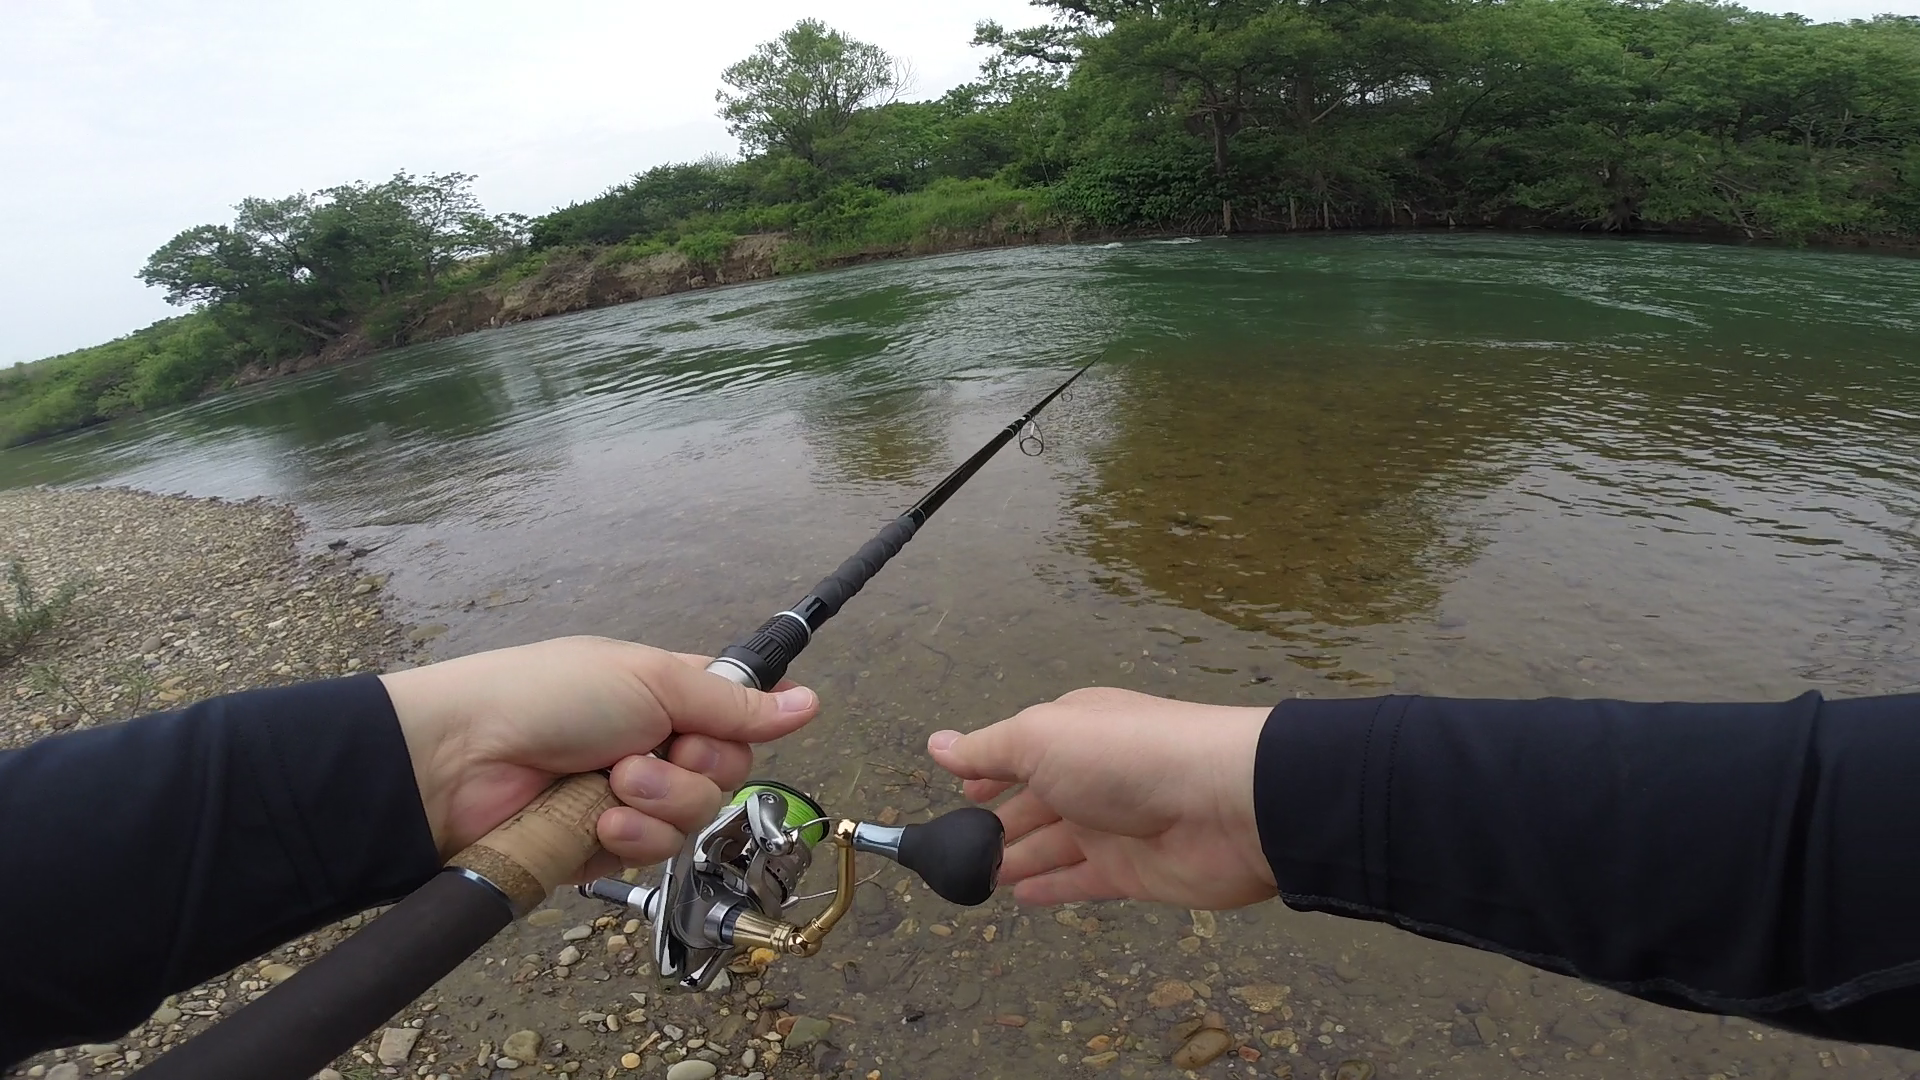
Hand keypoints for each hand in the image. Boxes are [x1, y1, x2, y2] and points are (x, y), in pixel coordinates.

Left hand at [379, 636, 819, 875]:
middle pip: (726, 772)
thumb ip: (734, 705)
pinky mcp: (606, 848)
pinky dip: (631, 836)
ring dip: (658, 802)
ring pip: (695, 816)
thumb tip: (812, 702)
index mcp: (667, 695)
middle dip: (691, 768)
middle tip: (643, 753)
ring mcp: (631, 799)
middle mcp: (656, 745)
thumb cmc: (551, 697)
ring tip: (610, 787)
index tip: (724, 725)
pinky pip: (655, 852)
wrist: (463, 761)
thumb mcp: (651, 682)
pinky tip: (598, 822)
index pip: (736, 716)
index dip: (741, 726)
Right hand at [927, 687, 1275, 909]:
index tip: (957, 794)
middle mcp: (1090, 775)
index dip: (986, 772)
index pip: (1019, 751)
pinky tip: (1020, 899)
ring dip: (1015, 860)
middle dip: (993, 824)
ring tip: (974, 879)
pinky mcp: (1132, 872)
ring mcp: (1112, 826)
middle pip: (1032, 803)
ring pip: (1051, 845)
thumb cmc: (1125, 757)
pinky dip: (1051, 888)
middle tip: (951, 851)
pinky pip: (1080, 881)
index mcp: (1072, 731)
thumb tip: (936, 745)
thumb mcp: (1041, 738)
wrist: (1225, 803)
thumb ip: (988, 749)